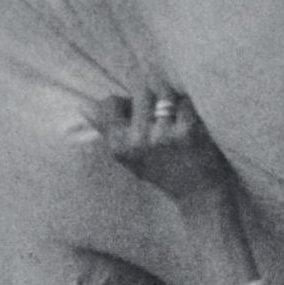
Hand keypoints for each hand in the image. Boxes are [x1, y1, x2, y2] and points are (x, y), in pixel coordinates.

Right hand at [90, 90, 237, 210]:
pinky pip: (185, 101)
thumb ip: (107, 130)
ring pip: (164, 91)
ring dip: (173, 98)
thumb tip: (84, 106)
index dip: (126, 102)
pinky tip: (191, 122)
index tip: (138, 111)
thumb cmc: (163, 172)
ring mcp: (163, 135)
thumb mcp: (129, 158)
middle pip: (140, 90)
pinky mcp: (187, 131)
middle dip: (152, 95)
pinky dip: (190, 107)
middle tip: (164, 111)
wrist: (200, 194)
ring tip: (177, 114)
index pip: (110, 103)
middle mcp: (138, 141)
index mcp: (119, 146)